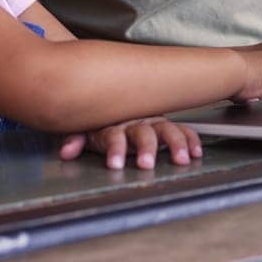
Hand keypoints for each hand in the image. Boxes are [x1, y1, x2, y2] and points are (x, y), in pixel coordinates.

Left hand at [59, 118, 202, 170]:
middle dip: (146, 148)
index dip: (114, 150)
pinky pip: (181, 130)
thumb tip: (66, 151)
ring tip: (181, 159)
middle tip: (146, 163)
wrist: (112, 97)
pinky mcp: (165, 126)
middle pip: (143, 134)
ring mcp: (152, 123)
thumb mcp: (84, 128)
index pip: (113, 136)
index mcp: (114, 125)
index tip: (114, 164)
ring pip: (166, 130)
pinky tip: (195, 152)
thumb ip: (75, 139)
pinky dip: (190, 140)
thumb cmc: (100, 120)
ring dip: (174, 145)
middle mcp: (135, 122)